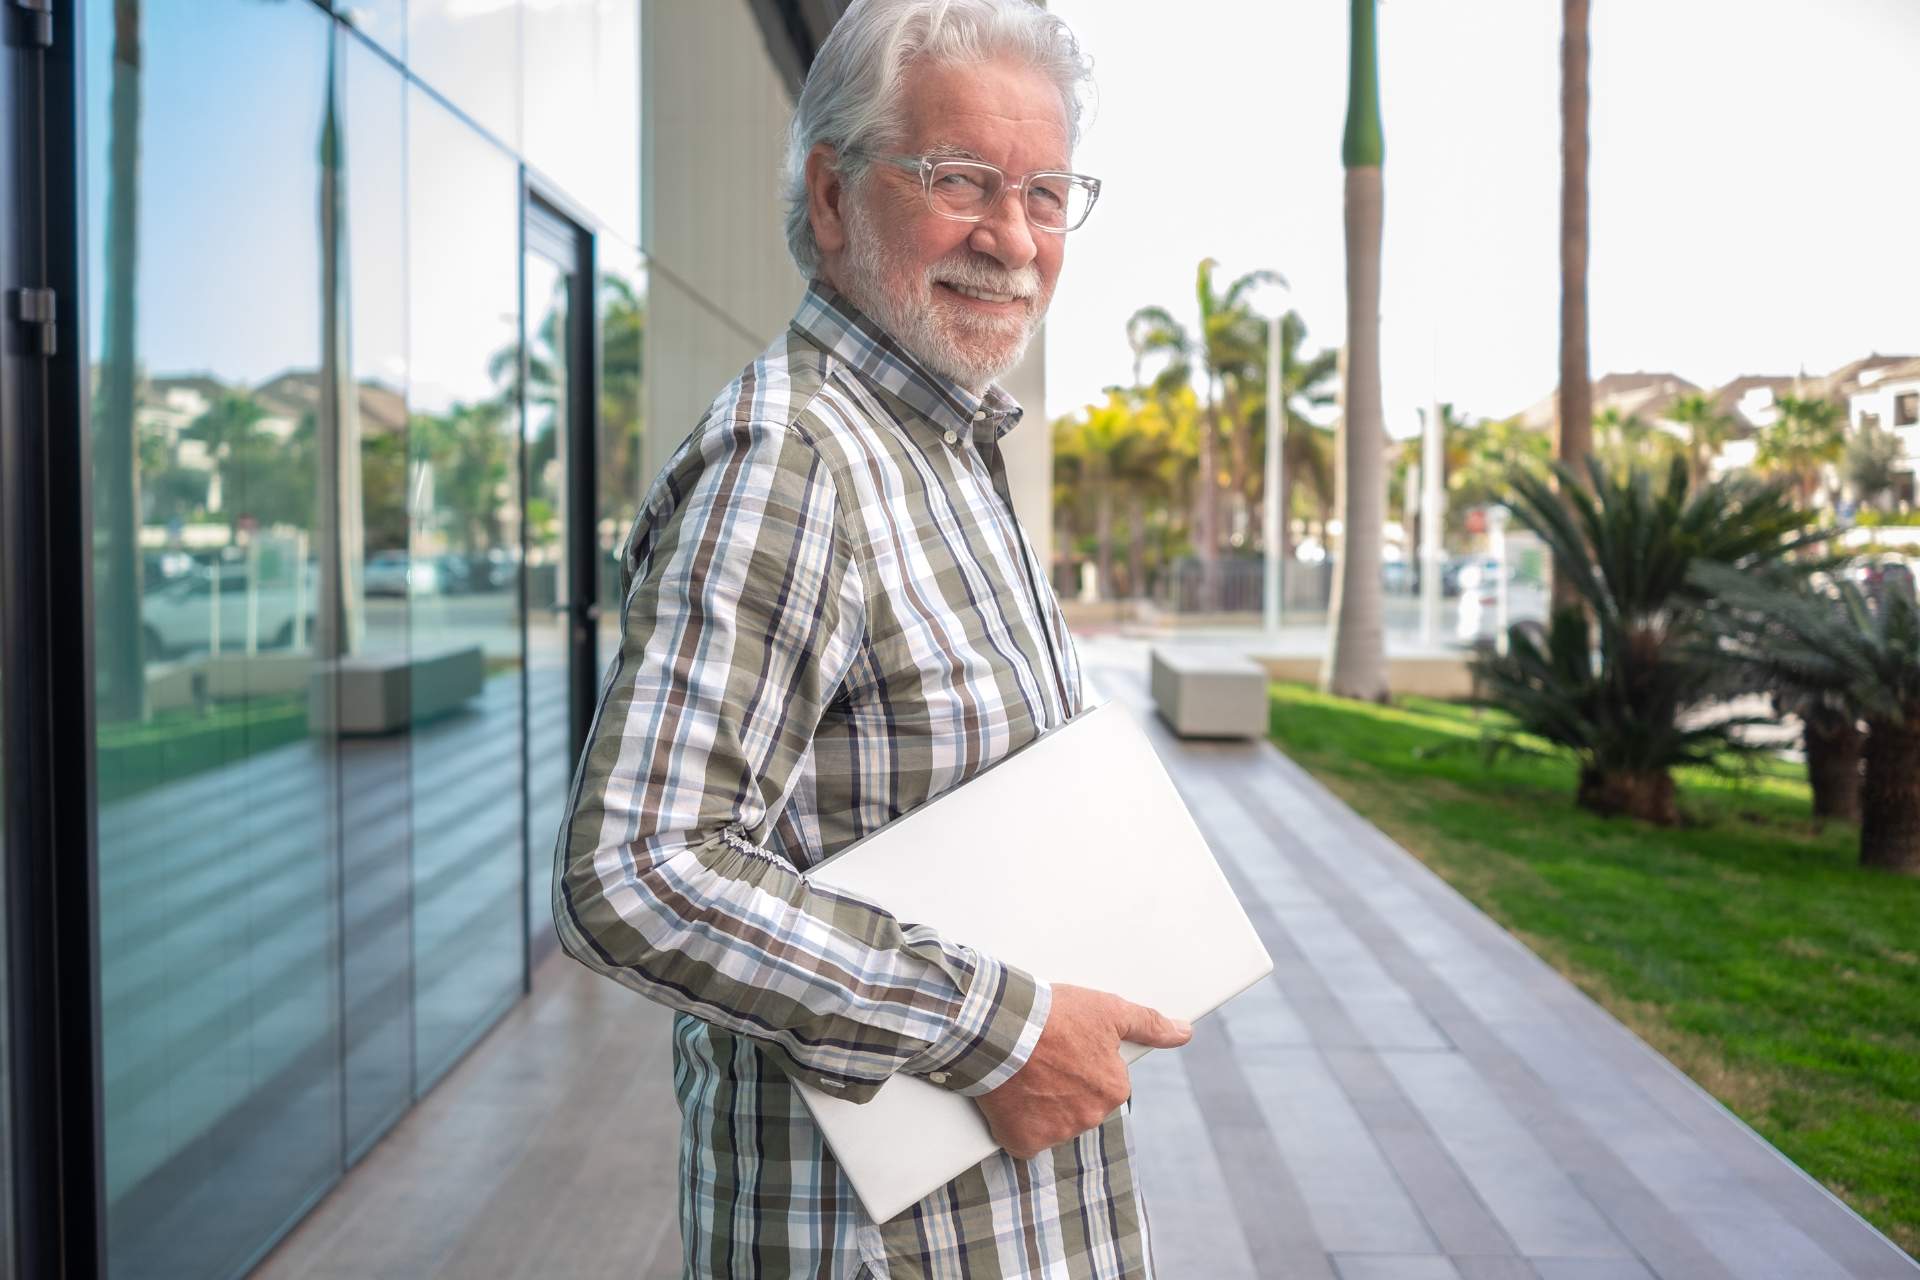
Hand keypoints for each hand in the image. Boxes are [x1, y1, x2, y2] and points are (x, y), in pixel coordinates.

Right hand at [973, 984, 1191, 1159]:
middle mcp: (1090, 1117)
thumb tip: (1184, 1032)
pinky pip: (1026, 1138)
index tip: (1066, 1047)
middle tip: (1044, 1057)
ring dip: (1041, 1102)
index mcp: (1113, 1089)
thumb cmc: (1053, 1015)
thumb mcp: (1107, 1009)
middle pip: (1079, 1104)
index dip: (1083, 1062)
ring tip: (1024, 1070)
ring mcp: (1056, 1133)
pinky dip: (1019, 1122)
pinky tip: (1012, 1096)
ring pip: (1053, 1121)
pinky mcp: (1025, 1141)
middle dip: (1064, 1084)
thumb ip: (1149, 1024)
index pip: (1105, 1082)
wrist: (1001, 1027)